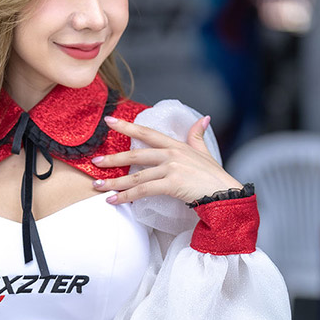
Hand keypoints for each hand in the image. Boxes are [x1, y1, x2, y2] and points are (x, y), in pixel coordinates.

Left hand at [92, 115, 243, 205]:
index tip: (109, 121)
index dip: (127, 126)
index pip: (147, 132)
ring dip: (114, 182)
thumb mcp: (205, 152)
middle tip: (95, 161)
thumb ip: (198, 135)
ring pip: (136, 175)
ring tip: (98, 186)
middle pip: (136, 154)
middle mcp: (171, 154)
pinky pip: (143, 190)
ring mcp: (171, 168)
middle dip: (113, 158)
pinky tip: (114, 200)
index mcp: (176, 145)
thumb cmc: (214, 176)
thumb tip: (203, 118)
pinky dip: (126, 196)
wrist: (225, 192)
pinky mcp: (172, 183)